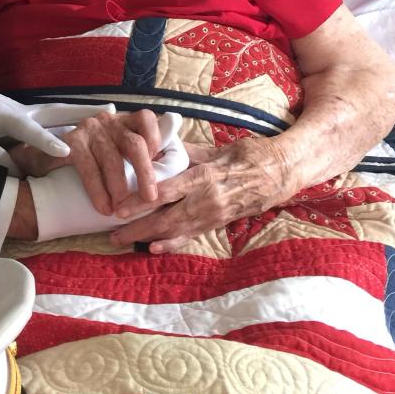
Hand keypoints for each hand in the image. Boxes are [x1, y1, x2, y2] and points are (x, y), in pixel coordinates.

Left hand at [0, 71, 113, 169]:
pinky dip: (70, 119)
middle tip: (111, 114)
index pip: (28, 131)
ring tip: (110, 116)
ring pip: (56, 113)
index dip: (47, 142)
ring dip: (81, 115)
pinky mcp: (21, 113)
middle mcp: (18, 110)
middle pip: (55, 112)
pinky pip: (50, 117)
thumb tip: (19, 175)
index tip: (68, 152)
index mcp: (1, 116)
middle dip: (82, 115)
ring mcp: (22, 110)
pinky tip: (83, 126)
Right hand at [23, 114, 188, 241]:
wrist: (44, 158)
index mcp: (123, 121)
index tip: (159, 166)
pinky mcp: (71, 141)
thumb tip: (165, 180)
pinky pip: (88, 168)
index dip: (157, 141)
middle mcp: (107, 120)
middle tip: (149, 200)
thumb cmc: (90, 161)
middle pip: (134, 144)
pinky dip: (97, 191)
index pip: (147, 120)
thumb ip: (137, 159)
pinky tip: (102, 207)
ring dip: (119, 188)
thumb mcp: (115, 153)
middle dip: (145, 174)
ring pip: (111, 158)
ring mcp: (89, 129)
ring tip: (121, 210)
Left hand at [109, 136, 290, 253]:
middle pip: (166, 218)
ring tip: (123, 241)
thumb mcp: (218, 148)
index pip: (166, 192)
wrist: (282, 173)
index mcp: (205, 177)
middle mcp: (207, 200)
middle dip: (138, 227)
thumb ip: (187, 150)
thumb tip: (158, 144)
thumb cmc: (250, 155)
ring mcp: (213, 215)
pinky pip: (191, 236)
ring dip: (148, 237)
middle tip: (112, 233)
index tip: (119, 208)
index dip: (141, 202)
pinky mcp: (218, 224)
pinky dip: (172, 244)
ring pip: (175, 231)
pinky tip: (154, 249)